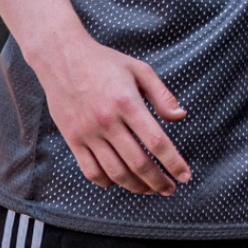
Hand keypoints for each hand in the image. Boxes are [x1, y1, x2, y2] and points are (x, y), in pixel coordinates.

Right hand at [25, 30, 191, 194]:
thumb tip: (180, 117)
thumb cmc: (105, 62)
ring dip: (136, 186)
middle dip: (158, 181)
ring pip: (115, 171)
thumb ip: (162, 95)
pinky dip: (107, 181)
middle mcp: (107, 121)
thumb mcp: (140, 70)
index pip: (155, 142)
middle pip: (137, 162)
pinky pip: (90, 170)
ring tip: (150, 189)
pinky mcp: (72, 139)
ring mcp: (87, 133)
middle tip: (171, 188)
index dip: (173, 162)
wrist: (62, 58)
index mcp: (127, 103)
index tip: (185, 175)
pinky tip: (120, 181)